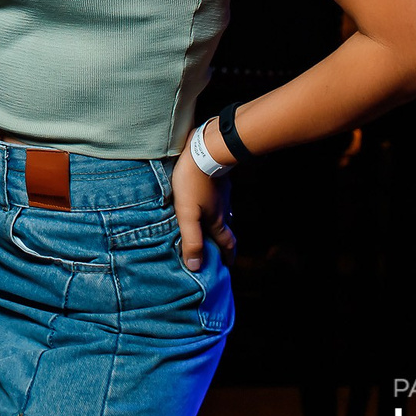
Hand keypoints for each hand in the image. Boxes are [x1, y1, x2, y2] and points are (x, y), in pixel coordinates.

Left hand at [172, 132, 235, 271]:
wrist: (205, 148)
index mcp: (217, 220)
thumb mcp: (187, 213)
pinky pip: (220, 199)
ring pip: (224, 213)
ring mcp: (223, 194)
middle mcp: (224, 209)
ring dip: (220, 224)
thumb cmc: (193, 182)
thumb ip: (191, 239)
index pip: (226, 243)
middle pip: (227, 230)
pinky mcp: (219, 181)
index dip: (228, 257)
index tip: (228, 266)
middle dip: (225, 242)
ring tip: (212, 228)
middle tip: (221, 251)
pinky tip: (209, 201)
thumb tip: (195, 266)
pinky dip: (216, 207)